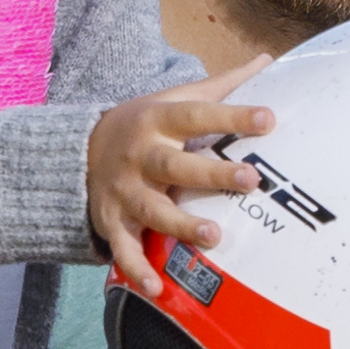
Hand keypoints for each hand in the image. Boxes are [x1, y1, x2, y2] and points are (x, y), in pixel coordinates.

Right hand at [86, 78, 272, 291]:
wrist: (80, 150)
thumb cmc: (145, 123)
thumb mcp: (175, 98)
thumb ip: (222, 85)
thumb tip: (267, 59)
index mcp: (158, 120)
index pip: (199, 116)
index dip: (233, 117)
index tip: (269, 119)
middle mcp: (140, 156)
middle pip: (175, 166)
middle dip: (212, 174)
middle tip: (250, 180)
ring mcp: (123, 191)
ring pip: (152, 210)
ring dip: (181, 225)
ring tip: (215, 237)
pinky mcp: (110, 221)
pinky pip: (123, 249)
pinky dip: (138, 270)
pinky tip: (158, 289)